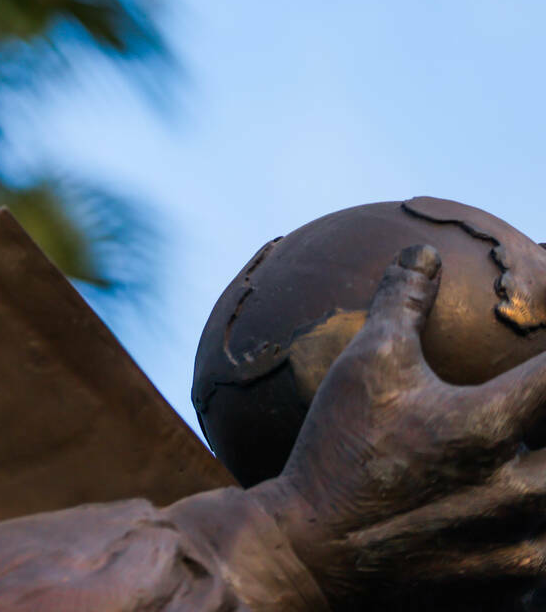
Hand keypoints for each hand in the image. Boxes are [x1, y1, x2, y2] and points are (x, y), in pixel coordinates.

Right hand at [251, 245, 545, 610]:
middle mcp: (517, 490)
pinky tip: (516, 523)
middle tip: (539, 418)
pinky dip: (536, 538)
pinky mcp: (507, 589)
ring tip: (533, 470)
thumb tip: (421, 252)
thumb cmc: (336, 449)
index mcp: (487, 426)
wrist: (307, 552)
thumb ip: (401, 303)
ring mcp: (517, 547)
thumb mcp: (364, 366)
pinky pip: (545, 563)